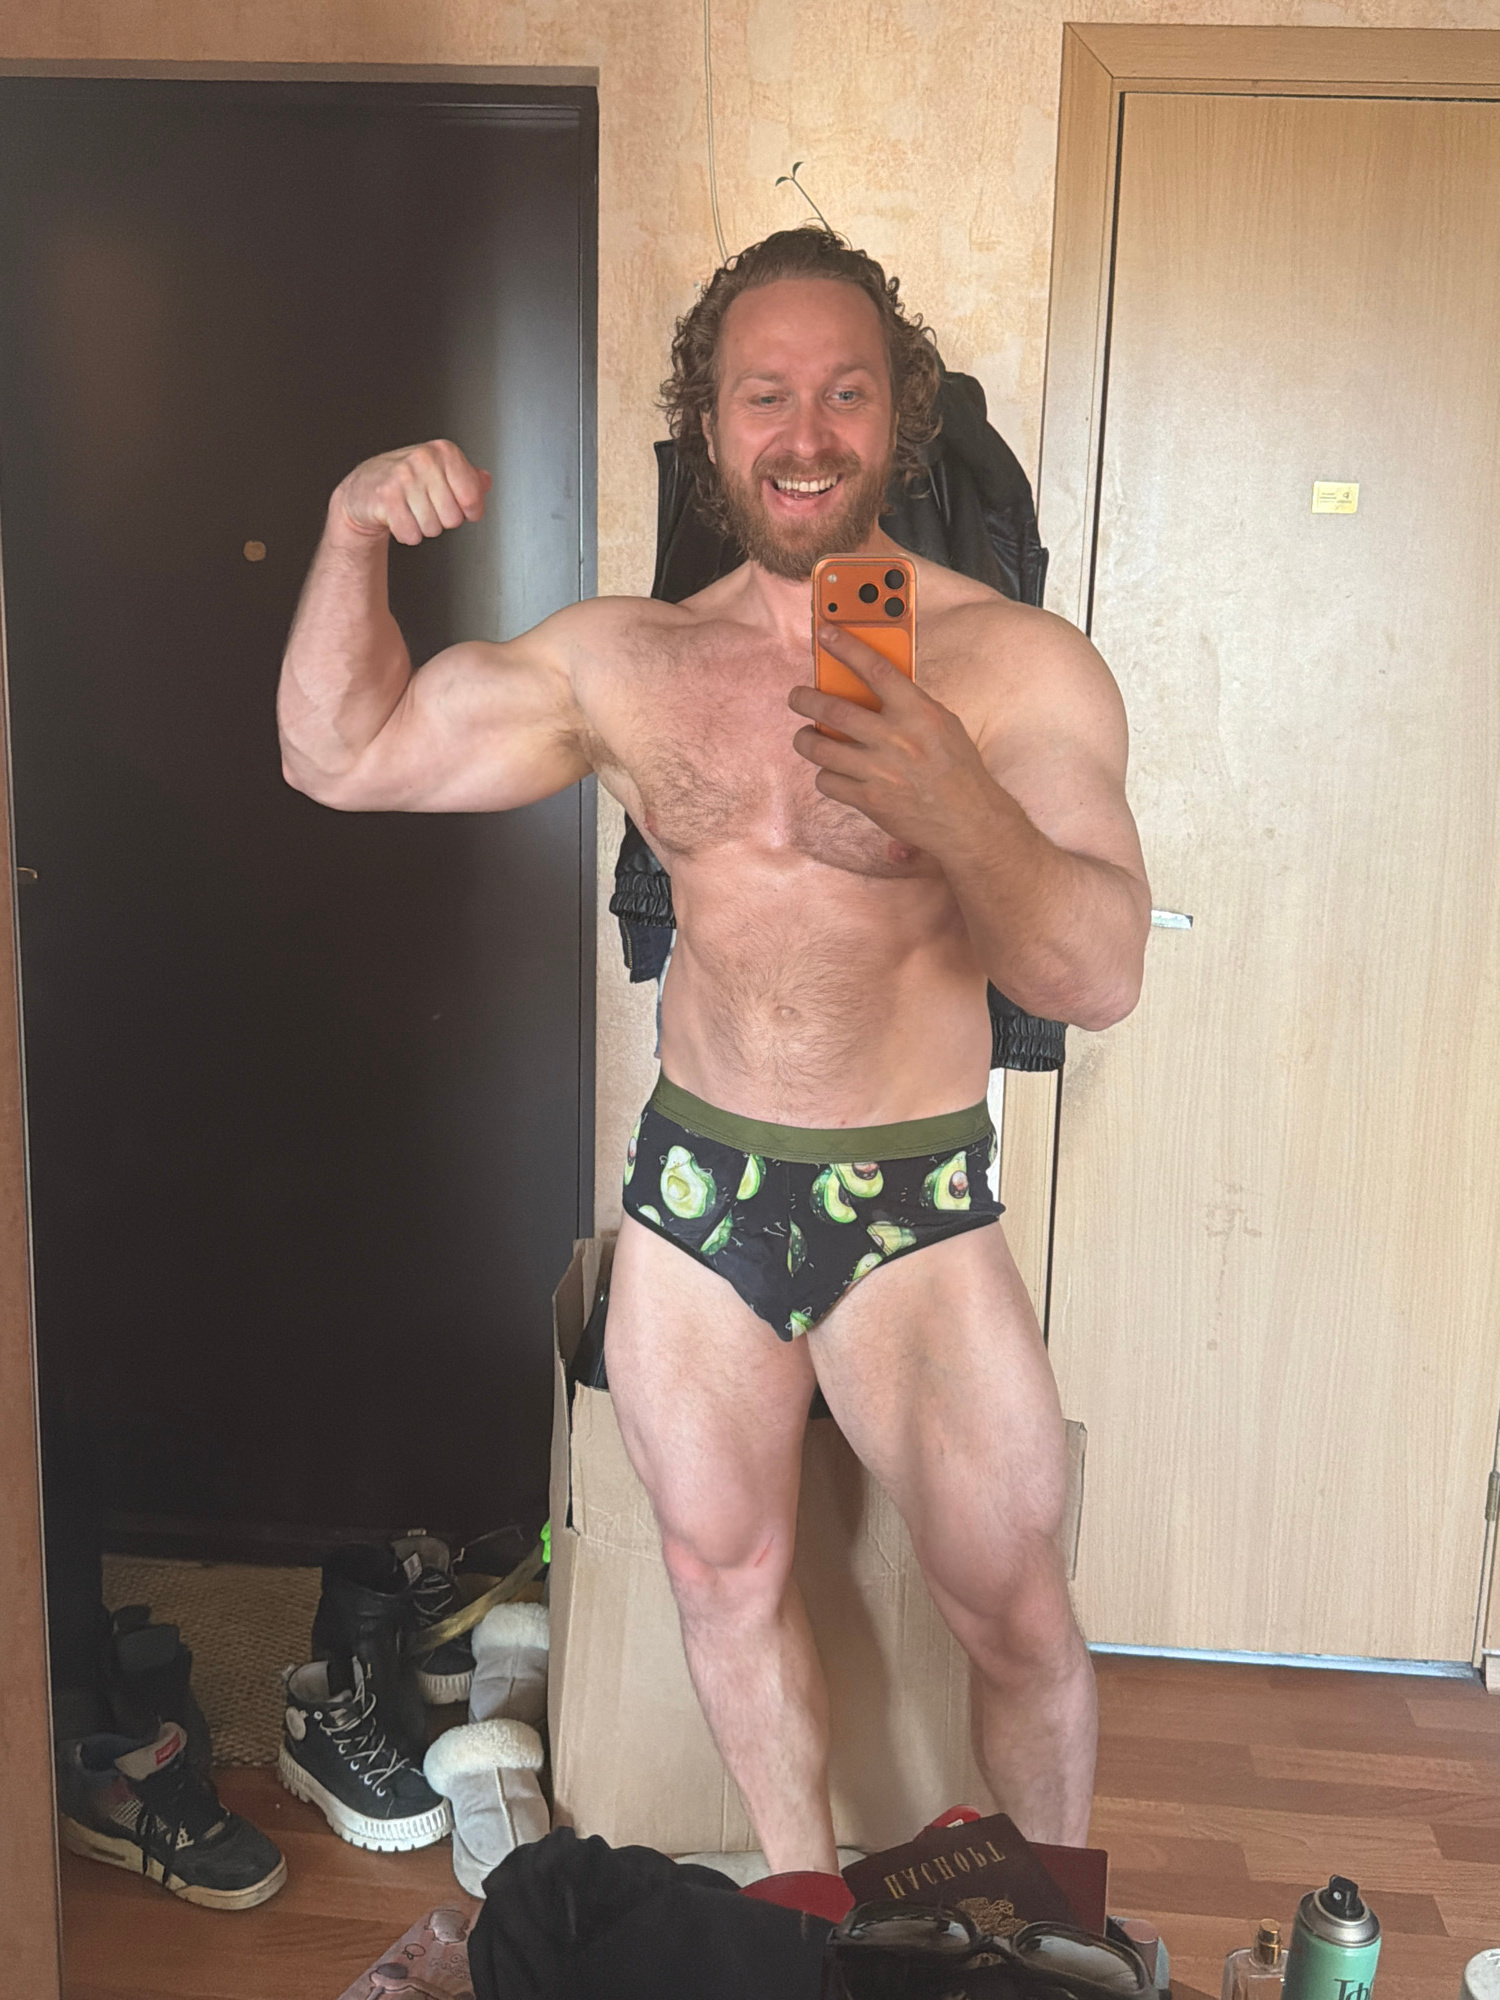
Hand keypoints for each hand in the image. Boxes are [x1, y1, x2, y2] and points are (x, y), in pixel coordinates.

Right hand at [332, 439, 491, 547]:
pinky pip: (411, 535)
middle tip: (427, 507)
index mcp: (444, 452)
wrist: (364, 488)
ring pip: (432, 529)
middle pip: (453, 518)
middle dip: (442, 520)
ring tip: (411, 510)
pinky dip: (406, 534)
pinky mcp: (385, 497)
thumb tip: (485, 481)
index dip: (470, 511)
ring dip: (423, 528)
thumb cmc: (406, 480)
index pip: (472, 497)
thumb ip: (468, 477)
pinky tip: (399, 517)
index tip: (462, 507)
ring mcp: (404, 477)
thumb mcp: (441, 471)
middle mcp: (424, 460)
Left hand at [788, 624, 998, 856]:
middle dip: (805, 699)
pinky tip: (832, 772)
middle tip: (797, 696)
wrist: (967, 821)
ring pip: (820, 748)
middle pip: (834, 711)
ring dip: (804, 739)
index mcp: (918, 713)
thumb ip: (909, 704)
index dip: (846, 647)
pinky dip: (825, 775)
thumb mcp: (942, 724)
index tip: (825, 634)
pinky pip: (827, 781)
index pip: (875, 669)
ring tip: (805, 736)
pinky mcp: (869, 800)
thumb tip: (872, 685)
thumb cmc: (957, 769)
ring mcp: (880, 771)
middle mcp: (896, 739)